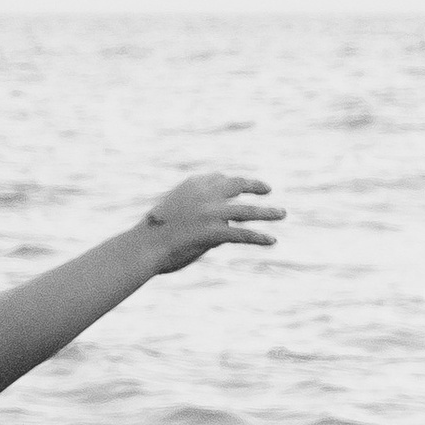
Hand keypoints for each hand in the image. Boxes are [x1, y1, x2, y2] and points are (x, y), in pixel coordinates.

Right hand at [143, 170, 282, 271]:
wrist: (142, 247)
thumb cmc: (152, 236)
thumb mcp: (176, 215)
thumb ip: (199, 215)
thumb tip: (222, 228)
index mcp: (192, 185)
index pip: (218, 178)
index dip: (230, 182)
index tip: (238, 185)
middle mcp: (204, 194)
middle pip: (236, 185)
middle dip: (254, 185)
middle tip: (267, 190)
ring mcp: (210, 212)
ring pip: (247, 210)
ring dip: (267, 212)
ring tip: (282, 214)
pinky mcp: (213, 232)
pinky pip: (242, 233)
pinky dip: (258, 237)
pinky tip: (271, 240)